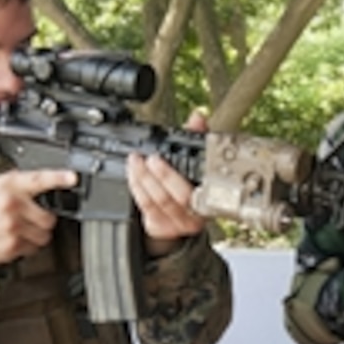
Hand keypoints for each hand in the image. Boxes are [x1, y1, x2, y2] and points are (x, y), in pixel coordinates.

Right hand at [0, 169, 75, 264]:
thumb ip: (20, 183)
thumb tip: (47, 181)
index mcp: (8, 186)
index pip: (39, 179)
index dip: (59, 178)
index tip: (73, 178)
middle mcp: (11, 205)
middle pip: (50, 218)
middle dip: (44, 221)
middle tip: (30, 219)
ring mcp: (12, 227)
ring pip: (45, 236)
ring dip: (37, 235)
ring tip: (20, 230)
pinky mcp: (12, 246)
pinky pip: (34, 249)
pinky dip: (27, 246)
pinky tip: (13, 239)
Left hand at [127, 109, 207, 254]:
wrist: (175, 220)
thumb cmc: (186, 185)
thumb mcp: (193, 163)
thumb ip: (195, 139)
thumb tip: (198, 117)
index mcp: (210, 195)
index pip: (203, 184)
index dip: (190, 168)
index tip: (176, 153)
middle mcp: (197, 212)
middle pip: (181, 196)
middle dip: (165, 175)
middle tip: (152, 158)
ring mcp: (178, 222)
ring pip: (161, 201)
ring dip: (146, 179)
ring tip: (135, 161)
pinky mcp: (161, 227)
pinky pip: (147, 207)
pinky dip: (138, 188)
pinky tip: (133, 174)